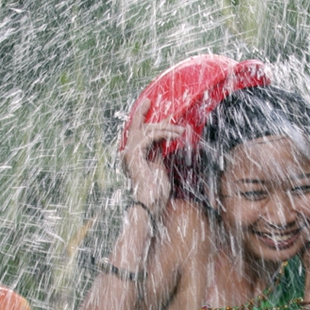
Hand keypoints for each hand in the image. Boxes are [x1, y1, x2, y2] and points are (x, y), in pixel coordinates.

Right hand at [121, 98, 183, 212]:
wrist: (152, 202)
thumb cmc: (157, 190)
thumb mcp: (159, 164)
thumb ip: (158, 151)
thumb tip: (164, 137)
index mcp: (133, 156)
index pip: (139, 133)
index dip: (146, 119)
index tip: (151, 107)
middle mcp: (128, 152)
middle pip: (137, 126)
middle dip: (146, 113)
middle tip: (160, 107)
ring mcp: (129, 152)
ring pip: (146, 130)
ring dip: (166, 128)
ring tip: (181, 130)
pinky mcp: (134, 153)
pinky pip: (150, 136)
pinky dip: (164, 134)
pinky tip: (175, 136)